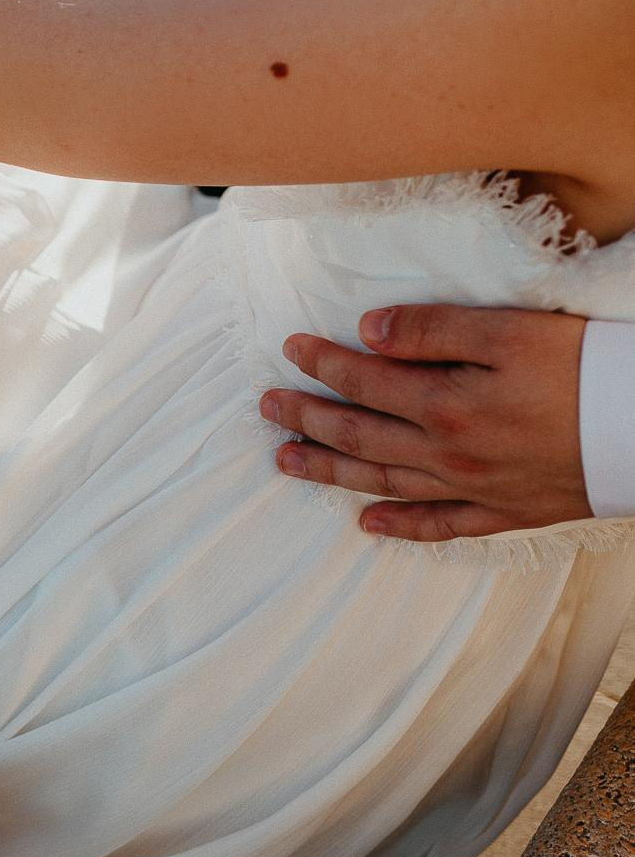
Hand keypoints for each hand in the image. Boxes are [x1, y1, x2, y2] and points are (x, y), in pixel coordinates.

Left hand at [257, 304, 589, 542]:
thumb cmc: (589, 369)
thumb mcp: (513, 332)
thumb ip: (436, 329)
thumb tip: (368, 331)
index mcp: (445, 404)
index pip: (365, 381)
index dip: (322, 364)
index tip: (290, 349)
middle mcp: (448, 453)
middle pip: (359, 436)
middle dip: (308, 419)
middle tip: (266, 409)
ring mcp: (474, 488)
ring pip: (383, 482)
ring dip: (330, 471)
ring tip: (286, 461)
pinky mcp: (506, 511)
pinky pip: (440, 526)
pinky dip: (400, 526)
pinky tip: (367, 525)